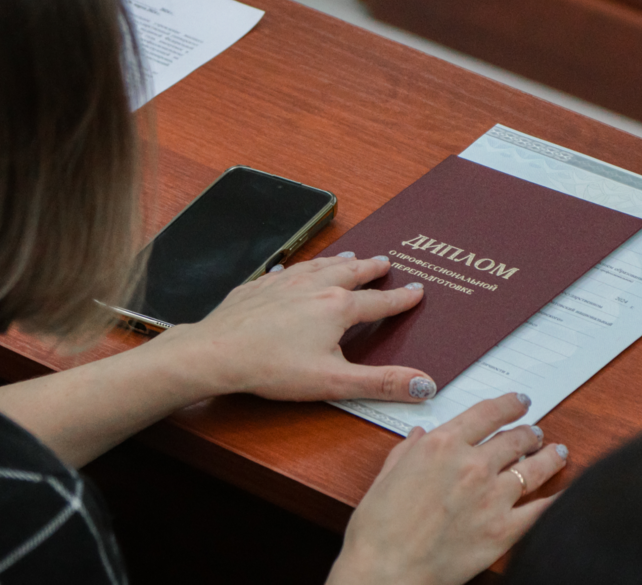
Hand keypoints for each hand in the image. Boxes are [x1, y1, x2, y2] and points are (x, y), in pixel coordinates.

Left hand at [152, 252, 438, 401]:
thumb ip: (381, 382)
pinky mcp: (258, 288)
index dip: (401, 298)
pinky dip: (300, 268)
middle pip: (350, 273)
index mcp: (337, 308)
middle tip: (384, 261)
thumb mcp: (334, 382)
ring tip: (350, 256)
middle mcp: (314, 287)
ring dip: (339, 261)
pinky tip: (295, 270)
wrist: (217, 352)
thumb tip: (424, 385)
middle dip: (370, 268)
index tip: (417, 290)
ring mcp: (284, 284)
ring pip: (319, 265)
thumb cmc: (273, 368)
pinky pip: (286, 271)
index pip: (379, 302)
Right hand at [327, 394, 568, 584]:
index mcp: (441, 446)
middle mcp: (472, 465)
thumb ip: (407, 452)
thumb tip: (420, 436)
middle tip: (535, 432)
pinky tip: (565, 493)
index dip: (509, 404)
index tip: (520, 402)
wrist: (386, 571)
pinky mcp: (503, 530)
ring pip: (533, 468)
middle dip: (529, 432)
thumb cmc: (378, 530)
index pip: (487, 413)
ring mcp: (492, 497)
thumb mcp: (385, 477)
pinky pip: (541, 510)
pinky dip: (557, 499)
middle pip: (514, 439)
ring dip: (549, 457)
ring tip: (557, 453)